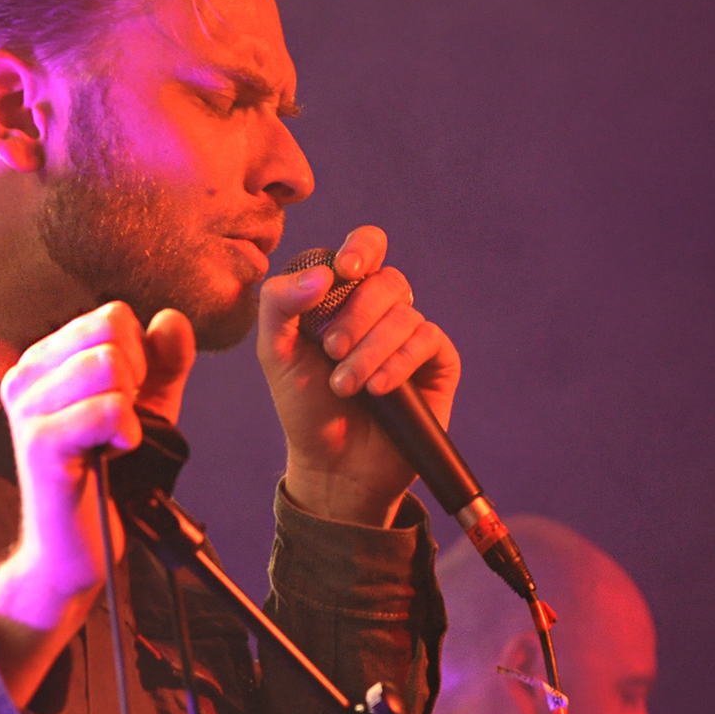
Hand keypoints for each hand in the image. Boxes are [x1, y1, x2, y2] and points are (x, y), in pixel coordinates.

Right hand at [0, 303, 195, 702]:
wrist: (75, 550)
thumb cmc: (108, 477)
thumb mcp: (146, 410)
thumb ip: (163, 363)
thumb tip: (172, 318)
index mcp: (44, 360)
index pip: (111, 315)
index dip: (140, 354)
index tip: (128, 399)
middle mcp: (26, 375)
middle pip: (110, 329)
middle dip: (138, 374)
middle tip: (122, 420)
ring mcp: (28, 407)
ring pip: (110, 364)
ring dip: (132, 408)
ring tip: (114, 440)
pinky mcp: (40, 442)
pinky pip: (109, 409)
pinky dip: (128, 433)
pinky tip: (114, 455)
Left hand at [258, 226, 459, 526]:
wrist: (333, 465)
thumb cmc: (304, 407)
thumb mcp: (277, 353)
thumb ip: (280, 303)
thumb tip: (323, 273)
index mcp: (346, 297)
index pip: (365, 248)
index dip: (361, 248)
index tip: (345, 271)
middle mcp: (382, 311)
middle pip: (387, 280)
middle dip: (356, 315)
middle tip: (331, 350)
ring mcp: (412, 335)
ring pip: (404, 315)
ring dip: (370, 350)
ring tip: (346, 386)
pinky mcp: (437, 363)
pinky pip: (428, 340)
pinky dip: (399, 362)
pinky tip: (379, 389)